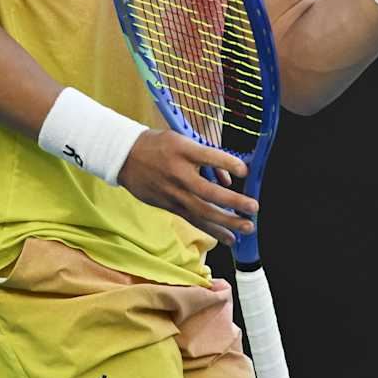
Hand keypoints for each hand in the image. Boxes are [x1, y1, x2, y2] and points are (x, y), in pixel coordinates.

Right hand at [117, 130, 256, 246]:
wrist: (124, 157)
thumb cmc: (158, 145)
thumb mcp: (182, 140)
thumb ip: (207, 157)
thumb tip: (228, 179)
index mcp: (182, 150)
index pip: (209, 157)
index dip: (229, 163)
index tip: (246, 171)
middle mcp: (178, 173)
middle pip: (208, 192)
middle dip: (233, 202)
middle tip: (253, 208)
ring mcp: (173, 192)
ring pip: (202, 212)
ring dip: (227, 222)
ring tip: (247, 228)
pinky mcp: (169, 206)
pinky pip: (194, 220)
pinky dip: (212, 229)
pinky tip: (228, 238)